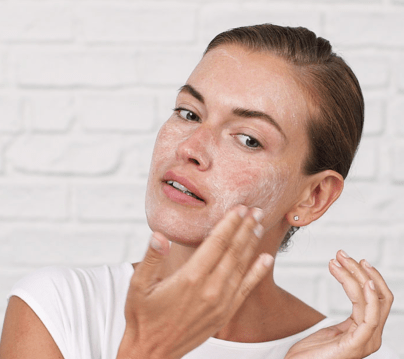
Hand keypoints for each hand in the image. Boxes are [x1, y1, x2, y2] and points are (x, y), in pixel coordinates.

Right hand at [117, 205, 273, 358]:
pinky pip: (246, 289)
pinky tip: (266, 259)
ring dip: (252, 244)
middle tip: (257, 210)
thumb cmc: (143, 316)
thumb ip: (151, 259)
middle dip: (246, 228)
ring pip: (241, 266)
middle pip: (233, 251)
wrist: (152, 353)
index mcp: (190, 278)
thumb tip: (159, 235)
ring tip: (259, 226)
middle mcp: (210, 289)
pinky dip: (257, 272)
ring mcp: (220, 303)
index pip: (216, 243)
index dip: (230, 223)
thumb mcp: (138, 285)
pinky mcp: (224, 314)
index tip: (239, 208)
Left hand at [285, 250, 393, 358]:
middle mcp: (371, 336)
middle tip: (341, 254)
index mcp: (366, 331)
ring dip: (356, 275)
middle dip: (361, 270)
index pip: (377, 298)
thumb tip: (351, 291)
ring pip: (372, 300)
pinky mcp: (356, 345)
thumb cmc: (311, 353)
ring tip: (338, 260)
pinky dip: (369, 297)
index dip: (366, 275)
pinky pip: (370, 317)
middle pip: (377, 295)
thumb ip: (346, 317)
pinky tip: (363, 281)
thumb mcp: (333, 330)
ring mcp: (366, 341)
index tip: (348, 259)